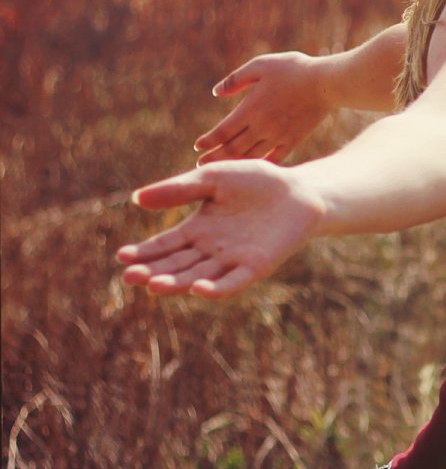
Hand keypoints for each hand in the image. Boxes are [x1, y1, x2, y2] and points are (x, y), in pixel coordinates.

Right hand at [116, 161, 325, 298]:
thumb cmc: (257, 181)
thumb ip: (178, 189)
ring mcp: (232, 260)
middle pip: (176, 266)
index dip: (143, 253)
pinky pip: (233, 282)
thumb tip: (137, 198)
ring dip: (176, 283)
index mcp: (197, 230)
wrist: (300, 189)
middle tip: (130, 277)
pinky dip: (216, 288)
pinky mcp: (256, 266)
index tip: (122, 257)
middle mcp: (210, 250)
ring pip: (198, 278)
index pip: (163, 247)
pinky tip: (198, 289)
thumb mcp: (213, 179)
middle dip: (152, 273)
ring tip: (154, 285)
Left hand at [194, 52, 333, 164]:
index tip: (198, 145)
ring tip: (223, 168)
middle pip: (232, 149)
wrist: (326, 83)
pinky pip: (274, 158)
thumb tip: (216, 92)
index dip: (207, 141)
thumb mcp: (260, 65)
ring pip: (251, 156)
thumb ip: (236, 79)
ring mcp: (278, 136)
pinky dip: (261, 164)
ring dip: (234, 163)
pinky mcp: (294, 140)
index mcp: (250, 109)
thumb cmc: (293, 69)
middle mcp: (262, 127)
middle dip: (214, 157)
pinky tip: (254, 166)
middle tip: (201, 164)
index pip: (222, 132)